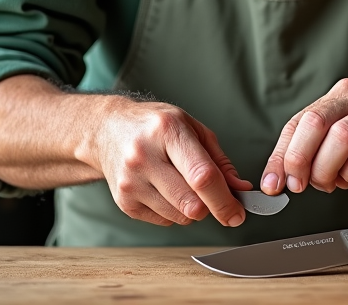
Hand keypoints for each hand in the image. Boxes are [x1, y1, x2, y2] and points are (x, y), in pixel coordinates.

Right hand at [92, 98, 251, 226]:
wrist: (107, 130)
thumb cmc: (156, 126)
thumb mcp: (192, 128)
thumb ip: (219, 161)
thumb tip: (240, 190)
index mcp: (167, 131)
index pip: (202, 176)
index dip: (224, 200)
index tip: (238, 213)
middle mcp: (144, 156)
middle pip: (191, 203)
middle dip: (212, 207)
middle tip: (215, 198)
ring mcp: (130, 181)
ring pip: (180, 216)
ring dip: (192, 209)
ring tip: (182, 184)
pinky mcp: (123, 201)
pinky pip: (164, 221)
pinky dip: (173, 211)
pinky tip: (164, 188)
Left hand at [260, 78, 347, 194]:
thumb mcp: (337, 146)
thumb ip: (309, 156)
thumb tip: (275, 180)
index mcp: (339, 95)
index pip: (299, 122)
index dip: (282, 155)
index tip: (274, 182)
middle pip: (317, 122)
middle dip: (301, 159)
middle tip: (300, 185)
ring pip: (343, 136)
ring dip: (328, 169)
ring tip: (330, 183)